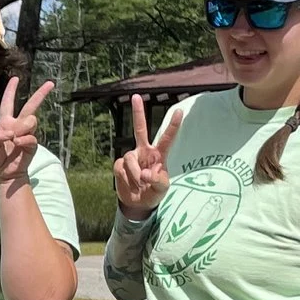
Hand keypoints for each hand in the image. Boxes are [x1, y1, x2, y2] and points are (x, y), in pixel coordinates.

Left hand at [0, 76, 54, 187]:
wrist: (4, 175)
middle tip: (50, 83)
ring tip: (13, 138)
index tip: (16, 78)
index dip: (11, 90)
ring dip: (22, 127)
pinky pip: (31, 137)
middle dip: (40, 94)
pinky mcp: (32, 145)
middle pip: (30, 106)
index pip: (8, 103)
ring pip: (31, 120)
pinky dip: (23, 140)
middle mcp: (18, 126)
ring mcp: (26, 134)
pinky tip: (17, 144)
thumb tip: (11, 133)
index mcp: (5, 122)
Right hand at [113, 95, 178, 217]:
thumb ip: (157, 181)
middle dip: (137, 113)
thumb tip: (144, 174)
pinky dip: (126, 180)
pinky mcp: (119, 165)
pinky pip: (121, 169)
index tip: (180, 111)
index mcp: (159, 155)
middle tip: (136, 96)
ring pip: (130, 159)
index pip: (167, 138)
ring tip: (139, 185)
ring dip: (134, 174)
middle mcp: (144, 152)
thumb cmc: (154, 193)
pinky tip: (130, 185)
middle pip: (140, 129)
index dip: (173, 125)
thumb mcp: (162, 189)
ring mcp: (131, 157)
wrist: (137, 203)